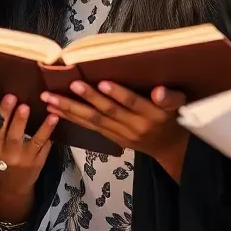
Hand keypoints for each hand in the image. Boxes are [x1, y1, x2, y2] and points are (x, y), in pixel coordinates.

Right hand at [0, 95, 56, 224]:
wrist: (10, 189)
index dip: (2, 115)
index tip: (9, 98)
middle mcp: (8, 158)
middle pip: (13, 137)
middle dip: (19, 121)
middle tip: (24, 106)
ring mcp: (25, 162)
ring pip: (35, 143)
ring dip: (44, 129)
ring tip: (52, 115)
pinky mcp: (38, 163)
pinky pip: (45, 147)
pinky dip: (49, 135)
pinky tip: (55, 123)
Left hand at [41, 82, 187, 178]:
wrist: (170, 148)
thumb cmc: (172, 117)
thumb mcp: (180, 105)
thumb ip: (170, 98)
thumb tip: (158, 91)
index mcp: (152, 115)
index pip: (134, 103)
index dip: (119, 94)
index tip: (103, 82)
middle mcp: (134, 127)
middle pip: (108, 112)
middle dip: (88, 99)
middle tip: (71, 85)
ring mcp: (121, 134)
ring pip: (93, 121)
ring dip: (70, 109)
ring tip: (50, 98)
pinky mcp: (112, 139)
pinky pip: (89, 128)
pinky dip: (71, 118)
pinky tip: (54, 110)